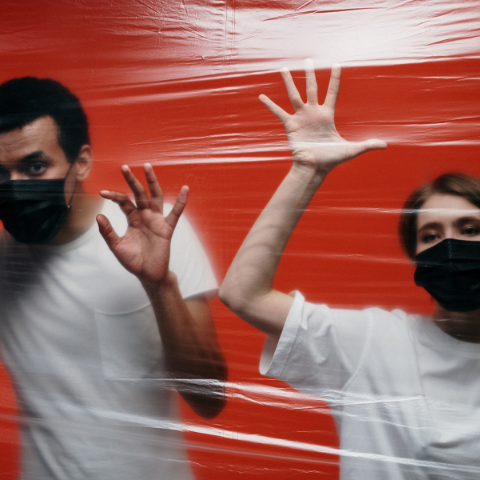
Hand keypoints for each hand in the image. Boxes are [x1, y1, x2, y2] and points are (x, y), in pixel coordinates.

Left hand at [97, 164, 187, 285]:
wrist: (148, 274)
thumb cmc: (133, 261)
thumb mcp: (116, 246)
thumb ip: (107, 232)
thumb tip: (98, 215)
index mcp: (132, 218)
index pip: (123, 202)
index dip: (114, 196)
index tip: (102, 192)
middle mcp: (145, 216)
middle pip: (139, 194)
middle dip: (132, 181)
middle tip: (124, 167)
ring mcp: (156, 220)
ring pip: (155, 197)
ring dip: (152, 182)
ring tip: (147, 168)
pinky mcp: (167, 228)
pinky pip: (176, 213)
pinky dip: (181, 201)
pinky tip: (185, 189)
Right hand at [260, 59, 386, 174]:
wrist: (314, 168)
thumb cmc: (331, 160)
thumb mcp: (351, 150)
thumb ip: (367, 145)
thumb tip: (386, 145)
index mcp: (327, 115)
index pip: (332, 92)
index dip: (335, 78)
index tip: (337, 63)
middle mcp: (313, 113)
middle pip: (312, 88)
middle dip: (309, 73)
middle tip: (307, 59)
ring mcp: (301, 117)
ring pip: (294, 95)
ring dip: (288, 82)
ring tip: (283, 68)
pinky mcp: (290, 125)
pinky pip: (279, 112)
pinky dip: (270, 105)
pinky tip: (261, 96)